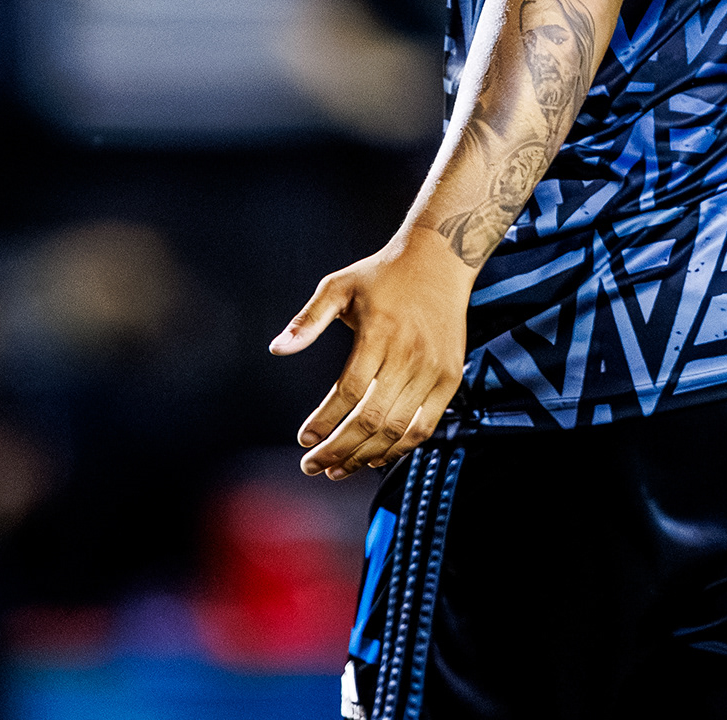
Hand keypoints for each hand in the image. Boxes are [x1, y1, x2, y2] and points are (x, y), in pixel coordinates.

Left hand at [269, 231, 472, 479]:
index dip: (324, 422)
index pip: (348, 393)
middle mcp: (409, 354)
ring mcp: (433, 369)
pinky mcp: (449, 377)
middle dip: (338, 449)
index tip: (304, 439)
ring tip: (338, 468)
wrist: (441, 258)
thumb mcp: (339, 285)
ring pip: (397, 430)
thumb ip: (308, 319)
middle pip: (371, 419)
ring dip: (365, 456)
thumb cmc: (384, 273)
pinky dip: (400, 448)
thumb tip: (277, 349)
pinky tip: (376, 457)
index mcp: (379, 333)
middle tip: (312, 466)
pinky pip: (425, 426)